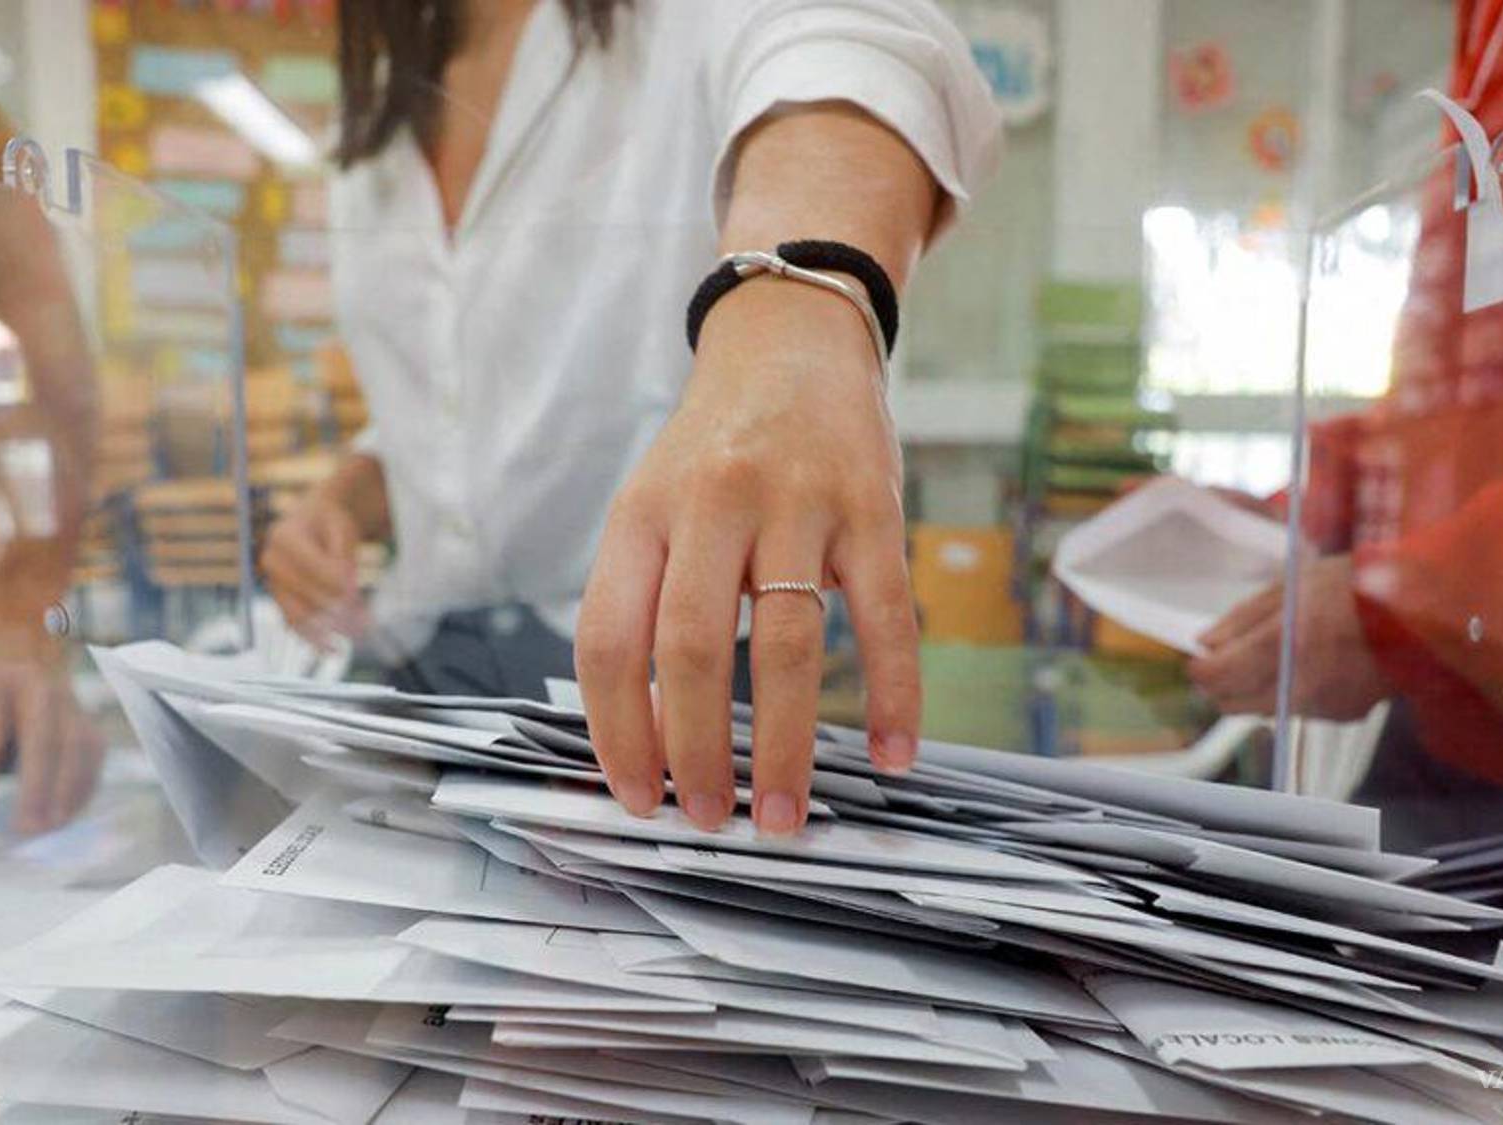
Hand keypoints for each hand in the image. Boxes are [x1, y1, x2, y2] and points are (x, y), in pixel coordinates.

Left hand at [0, 614, 102, 832]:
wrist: (15, 633)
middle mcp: (32, 688)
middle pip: (42, 739)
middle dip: (37, 787)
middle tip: (26, 829)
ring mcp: (65, 698)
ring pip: (76, 745)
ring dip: (69, 789)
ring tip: (52, 826)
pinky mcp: (83, 712)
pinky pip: (94, 750)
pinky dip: (86, 782)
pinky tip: (70, 811)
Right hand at [261, 489, 368, 647]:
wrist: (314, 524)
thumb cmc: (331, 523)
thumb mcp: (342, 528)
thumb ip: (343, 556)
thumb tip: (346, 589)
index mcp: (284, 537)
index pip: (312, 566)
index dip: (336, 581)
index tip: (357, 593)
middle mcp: (272, 561)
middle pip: (306, 593)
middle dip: (339, 609)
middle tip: (367, 622)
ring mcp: (273, 584)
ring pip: (300, 614)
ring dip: (330, 629)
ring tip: (358, 637)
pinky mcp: (281, 601)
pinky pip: (295, 624)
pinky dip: (314, 639)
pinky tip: (334, 650)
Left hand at [577, 277, 920, 836]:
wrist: (793, 341)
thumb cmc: (716, 449)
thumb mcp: (653, 505)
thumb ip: (643, 600)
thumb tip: (647, 733)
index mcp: (642, 514)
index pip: (609, 639)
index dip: (617, 730)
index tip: (637, 796)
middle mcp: (712, 505)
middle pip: (690, 649)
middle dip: (696, 752)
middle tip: (709, 820)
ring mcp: (797, 503)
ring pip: (786, 645)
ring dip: (781, 744)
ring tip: (781, 814)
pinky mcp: (873, 508)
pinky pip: (886, 616)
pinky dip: (893, 694)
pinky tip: (891, 752)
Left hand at [1189, 555, 1387, 719]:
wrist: (1427, 611)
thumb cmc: (1359, 585)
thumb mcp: (1295, 584)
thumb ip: (1244, 618)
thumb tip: (1205, 643)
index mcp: (1283, 643)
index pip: (1216, 676)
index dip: (1199, 669)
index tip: (1200, 658)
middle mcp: (1298, 683)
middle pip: (1232, 704)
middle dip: (1222, 684)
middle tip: (1228, 659)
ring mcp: (1322, 704)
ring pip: (1264, 710)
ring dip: (1255, 690)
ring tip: (1276, 655)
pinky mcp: (1343, 715)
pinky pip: (1299, 710)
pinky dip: (1292, 694)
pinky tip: (1312, 666)